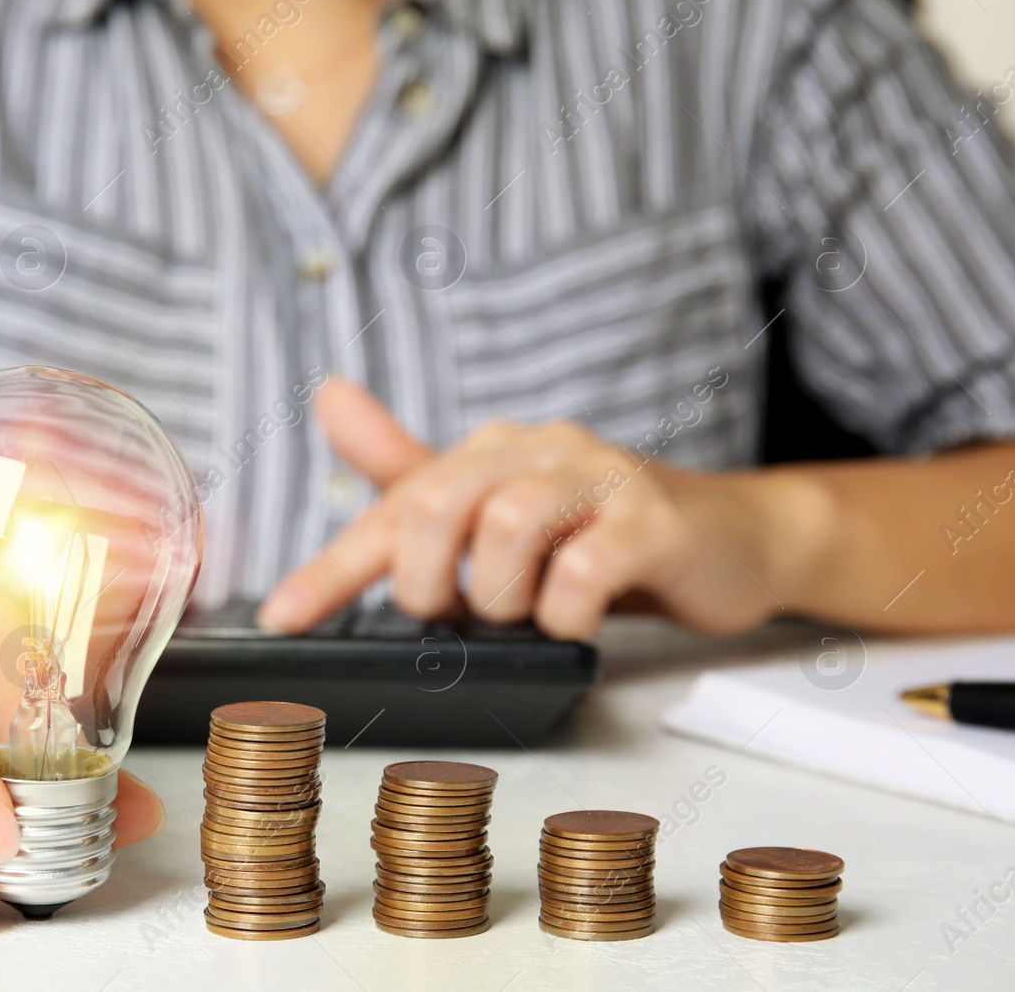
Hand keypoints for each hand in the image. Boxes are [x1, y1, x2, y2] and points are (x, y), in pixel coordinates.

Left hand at [257, 380, 790, 637]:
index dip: (332, 567)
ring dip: (500, 595)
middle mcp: (539, 450)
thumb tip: (328, 396)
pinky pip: (585, 572)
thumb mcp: (497, 504)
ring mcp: (601, 480)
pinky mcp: (655, 521)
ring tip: (525, 610)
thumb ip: (413, 469)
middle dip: (428, 577)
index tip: (282, 617)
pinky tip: (575, 617)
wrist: (732, 538)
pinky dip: (564, 611)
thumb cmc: (600, 530)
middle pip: (440, 502)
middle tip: (451, 611)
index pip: (393, 506)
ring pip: (508, 529)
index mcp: (490, 451)